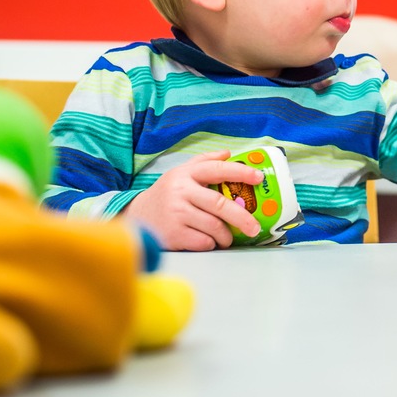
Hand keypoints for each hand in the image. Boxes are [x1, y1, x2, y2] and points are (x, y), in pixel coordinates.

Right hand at [124, 150, 264, 250]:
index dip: (241, 172)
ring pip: (214, 226)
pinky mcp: (173, 234)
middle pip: (220, 204)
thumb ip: (204, 161)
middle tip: (254, 227)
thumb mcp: (181, 172)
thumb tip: (229, 153)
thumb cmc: (167, 194)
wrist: (136, 217)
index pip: (218, 169)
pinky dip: (212, 243)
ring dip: (226, 235)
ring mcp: (176, 213)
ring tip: (227, 237)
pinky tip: (209, 241)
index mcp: (186, 174)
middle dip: (242, 218)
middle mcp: (181, 191)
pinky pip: (204, 241)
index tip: (259, 178)